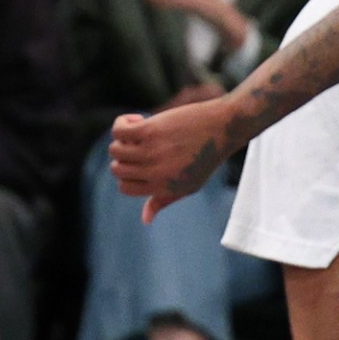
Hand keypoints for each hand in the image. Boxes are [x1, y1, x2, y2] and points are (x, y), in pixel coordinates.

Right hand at [110, 93, 237, 220]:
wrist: (224, 128)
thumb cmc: (206, 156)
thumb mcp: (188, 184)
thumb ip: (164, 200)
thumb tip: (145, 220)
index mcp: (163, 187)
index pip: (125, 187)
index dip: (127, 174)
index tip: (139, 159)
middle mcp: (155, 172)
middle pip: (117, 168)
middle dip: (123, 156)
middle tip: (140, 143)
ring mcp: (151, 151)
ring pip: (115, 149)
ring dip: (122, 139)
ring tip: (139, 130)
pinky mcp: (151, 130)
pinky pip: (119, 130)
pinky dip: (122, 123)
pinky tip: (138, 119)